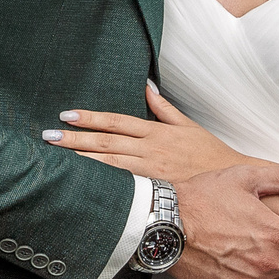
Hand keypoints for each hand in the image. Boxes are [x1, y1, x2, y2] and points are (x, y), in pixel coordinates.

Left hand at [44, 83, 242, 181]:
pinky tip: (82, 182)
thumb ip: (163, 108)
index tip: (67, 115)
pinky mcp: (153, 191)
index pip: (116, 122)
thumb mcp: (188, 125)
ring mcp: (150, 173)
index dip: (91, 118)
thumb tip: (147, 86)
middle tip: (48, 136)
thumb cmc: (209, 155)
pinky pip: (122, 186)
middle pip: (106, 143)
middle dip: (75, 139)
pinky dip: (101, 183)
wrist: (230, 184)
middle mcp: (150, 151)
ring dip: (82, 160)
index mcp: (156, 132)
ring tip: (56, 157)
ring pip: (109, 166)